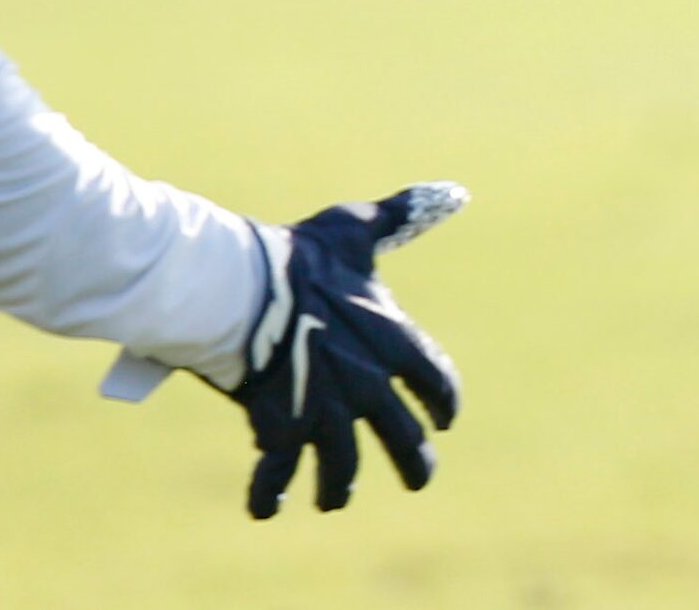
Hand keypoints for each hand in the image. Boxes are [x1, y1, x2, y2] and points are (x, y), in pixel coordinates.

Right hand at [223, 182, 465, 518]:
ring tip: (333, 499)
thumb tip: (454, 190)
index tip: (443, 419)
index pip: (436, 382)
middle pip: (404, 440)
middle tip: (418, 479)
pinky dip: (269, 494)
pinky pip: (276, 472)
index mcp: (394, 341)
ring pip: (344, 467)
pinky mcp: (282, 427)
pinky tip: (267, 509)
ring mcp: (326, 412)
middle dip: (414, 464)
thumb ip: (403, 214)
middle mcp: (368, 385)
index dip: (443, 403)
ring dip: (337, 487)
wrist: (244, 286)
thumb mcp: (357, 230)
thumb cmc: (301, 254)